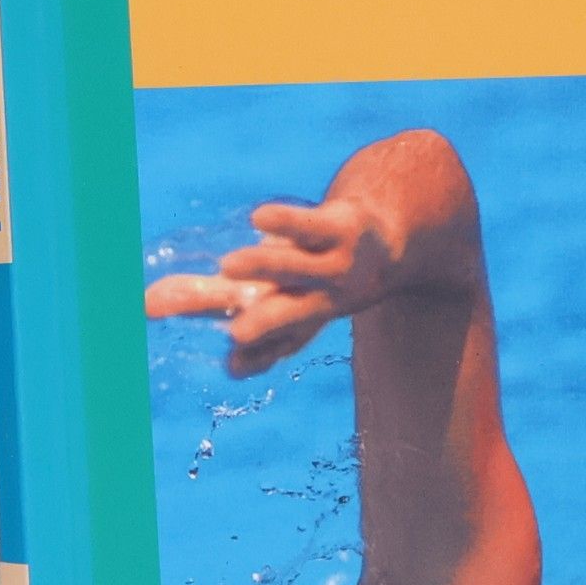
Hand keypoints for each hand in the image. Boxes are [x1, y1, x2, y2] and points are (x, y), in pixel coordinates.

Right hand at [146, 196, 396, 374]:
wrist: (391, 244)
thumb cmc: (325, 280)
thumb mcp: (285, 302)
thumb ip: (233, 316)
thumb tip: (194, 340)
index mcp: (302, 323)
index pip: (276, 345)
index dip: (258, 357)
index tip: (234, 364)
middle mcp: (320, 301)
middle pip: (284, 314)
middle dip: (263, 326)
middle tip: (236, 335)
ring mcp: (334, 266)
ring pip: (297, 268)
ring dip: (264, 266)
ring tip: (228, 267)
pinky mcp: (340, 228)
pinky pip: (310, 225)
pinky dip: (285, 222)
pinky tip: (258, 220)